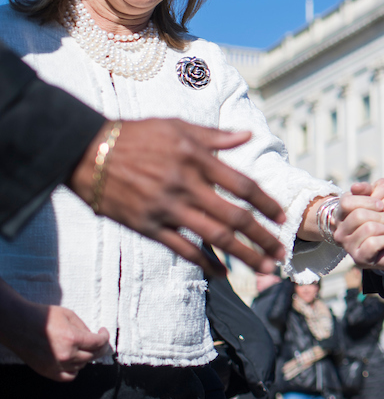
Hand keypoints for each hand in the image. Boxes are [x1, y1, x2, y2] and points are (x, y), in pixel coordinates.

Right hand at [0, 280, 110, 381]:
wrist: (17, 324)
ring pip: (82, 365)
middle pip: (93, 356)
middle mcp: (66, 355)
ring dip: (86, 356)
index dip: (105, 336)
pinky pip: (68, 376)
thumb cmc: (42, 316)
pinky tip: (74, 361)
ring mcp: (56, 365)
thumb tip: (93, 337)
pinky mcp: (47, 371)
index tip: (102, 331)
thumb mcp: (68, 315)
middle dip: (98, 347)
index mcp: (72, 339)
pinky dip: (75, 370)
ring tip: (81, 347)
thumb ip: (84, 327)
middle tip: (97, 340)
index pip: (99, 343)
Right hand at [69, 120, 287, 277]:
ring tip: (264, 267)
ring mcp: (167, 208)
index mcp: (197, 159)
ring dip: (243, 255)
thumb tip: (247, 136)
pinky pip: (182, 249)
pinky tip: (222, 273)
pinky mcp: (147, 226)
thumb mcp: (177, 126)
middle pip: (235, 217)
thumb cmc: (135, 135)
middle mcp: (186, 185)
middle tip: (282, 251)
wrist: (86, 151)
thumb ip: (215, 136)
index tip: (281, 216)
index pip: (243, 185)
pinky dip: (205, 262)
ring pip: (215, 237)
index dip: (267, 203)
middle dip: (263, 237)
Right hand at [336, 181, 383, 271]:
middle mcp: (340, 229)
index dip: (368, 201)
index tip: (381, 205)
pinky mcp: (359, 258)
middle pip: (359, 215)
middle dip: (383, 215)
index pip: (346, 202)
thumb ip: (370, 190)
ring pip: (368, 228)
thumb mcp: (381, 199)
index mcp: (342, 213)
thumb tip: (355, 187)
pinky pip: (373, 243)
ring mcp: (348, 245)